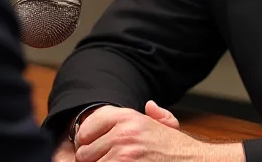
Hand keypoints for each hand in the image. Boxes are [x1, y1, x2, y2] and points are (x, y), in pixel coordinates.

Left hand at [52, 102, 178, 161]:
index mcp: (129, 117)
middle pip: (84, 151)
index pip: (87, 126)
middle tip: (105, 160)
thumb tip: (150, 106)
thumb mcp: (168, 126)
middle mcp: (123, 134)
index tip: (92, 146)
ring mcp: (123, 156)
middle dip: (91, 159)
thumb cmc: (177, 151)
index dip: (86, 139)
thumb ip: (156, 114)